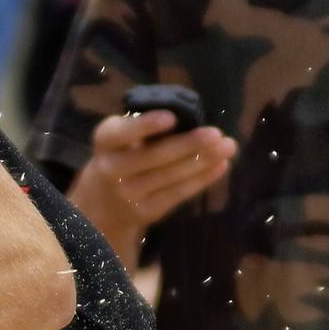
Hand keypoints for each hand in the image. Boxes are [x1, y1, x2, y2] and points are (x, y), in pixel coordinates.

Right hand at [65, 110, 237, 270]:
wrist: (100, 205)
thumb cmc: (120, 157)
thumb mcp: (119, 139)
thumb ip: (143, 128)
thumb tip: (190, 119)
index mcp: (105, 141)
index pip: (122, 133)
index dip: (145, 126)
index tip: (172, 117)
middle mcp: (112, 169)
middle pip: (154, 156)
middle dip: (188, 144)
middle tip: (216, 133)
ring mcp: (128, 194)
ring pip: (170, 176)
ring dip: (202, 161)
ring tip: (227, 147)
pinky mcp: (145, 212)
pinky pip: (177, 194)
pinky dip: (201, 180)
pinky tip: (220, 167)